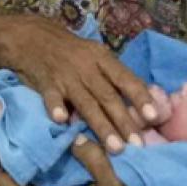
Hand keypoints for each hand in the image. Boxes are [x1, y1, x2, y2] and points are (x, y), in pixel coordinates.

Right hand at [0, 17, 162, 152]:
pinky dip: (56, 108)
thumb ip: (114, 77)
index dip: (141, 97)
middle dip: (124, 121)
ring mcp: (66, 76)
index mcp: (102, 59)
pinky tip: (62, 121)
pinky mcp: (45, 83)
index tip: (155, 116)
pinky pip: (51, 97)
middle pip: (108, 96)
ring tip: (115, 148)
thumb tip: (141, 101)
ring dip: (102, 126)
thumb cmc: (71, 53)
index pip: (125, 79)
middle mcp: (87, 67)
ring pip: (87, 103)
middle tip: (138, 145)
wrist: (31, 37)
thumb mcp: (95, 57)